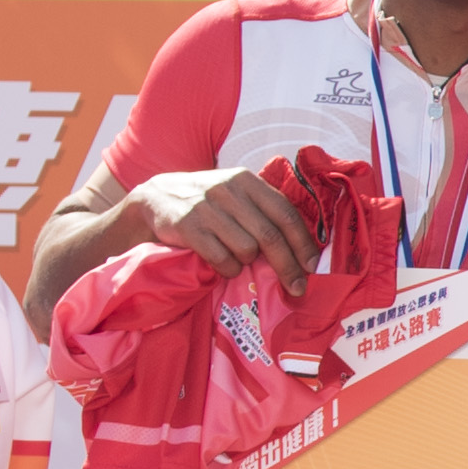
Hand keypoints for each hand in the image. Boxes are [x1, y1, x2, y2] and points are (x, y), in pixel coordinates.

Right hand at [138, 164, 321, 281]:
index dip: (303, 243)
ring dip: (248, 263)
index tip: (312, 266)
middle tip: (296, 288)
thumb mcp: (236, 194)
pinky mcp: (188, 227)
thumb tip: (301, 250)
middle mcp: (229, 191)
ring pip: (246, 249)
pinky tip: (225, 266)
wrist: (155, 197)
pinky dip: (228, 269)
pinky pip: (221, 258)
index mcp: (247, 181)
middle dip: (288, 266)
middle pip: (270, 236)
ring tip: (241, 260)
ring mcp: (207, 208)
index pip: (286, 213)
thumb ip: (264, 212)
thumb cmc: (208, 202)